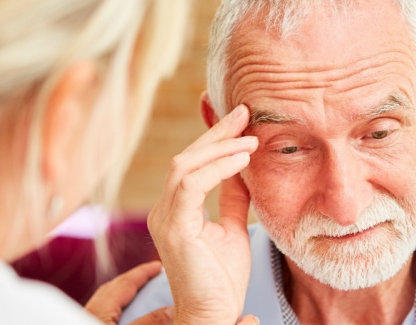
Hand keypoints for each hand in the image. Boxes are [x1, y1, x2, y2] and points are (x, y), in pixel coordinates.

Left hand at [84, 261, 172, 324]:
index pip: (125, 282)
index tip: (158, 265)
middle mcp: (91, 311)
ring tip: (141, 298)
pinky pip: (104, 312)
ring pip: (107, 301)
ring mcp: (87, 318)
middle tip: (151, 277)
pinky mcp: (87, 324)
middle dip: (133, 279)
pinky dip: (118, 308)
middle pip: (113, 287)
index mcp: (99, 309)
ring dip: (126, 295)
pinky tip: (125, 317)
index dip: (144, 272)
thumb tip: (170, 310)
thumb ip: (149, 322)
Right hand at [147, 105, 258, 324]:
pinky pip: (191, 185)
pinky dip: (218, 168)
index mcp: (176, 210)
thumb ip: (233, 198)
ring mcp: (165, 218)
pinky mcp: (175, 228)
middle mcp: (164, 210)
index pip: (192, 163)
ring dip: (220, 147)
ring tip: (251, 138)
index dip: (215, 137)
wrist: (214, 314)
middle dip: (216, 132)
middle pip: (186, 158)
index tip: (241, 117)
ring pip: (185, 166)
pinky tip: (243, 160)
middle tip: (245, 111)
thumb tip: (244, 168)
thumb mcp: (233, 228)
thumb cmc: (222, 279)